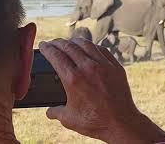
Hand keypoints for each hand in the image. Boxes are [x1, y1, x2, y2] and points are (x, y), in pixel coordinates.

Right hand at [39, 38, 164, 143]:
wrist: (121, 123)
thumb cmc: (95, 121)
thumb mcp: (69, 119)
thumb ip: (56, 112)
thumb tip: (49, 111)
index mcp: (73, 79)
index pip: (56, 55)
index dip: (47, 48)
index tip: (43, 45)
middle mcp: (88, 67)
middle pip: (69, 46)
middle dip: (58, 42)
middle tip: (53, 43)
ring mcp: (104, 65)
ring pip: (86, 44)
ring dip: (74, 41)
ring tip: (69, 42)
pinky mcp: (115, 66)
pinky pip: (101, 49)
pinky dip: (92, 46)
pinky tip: (89, 48)